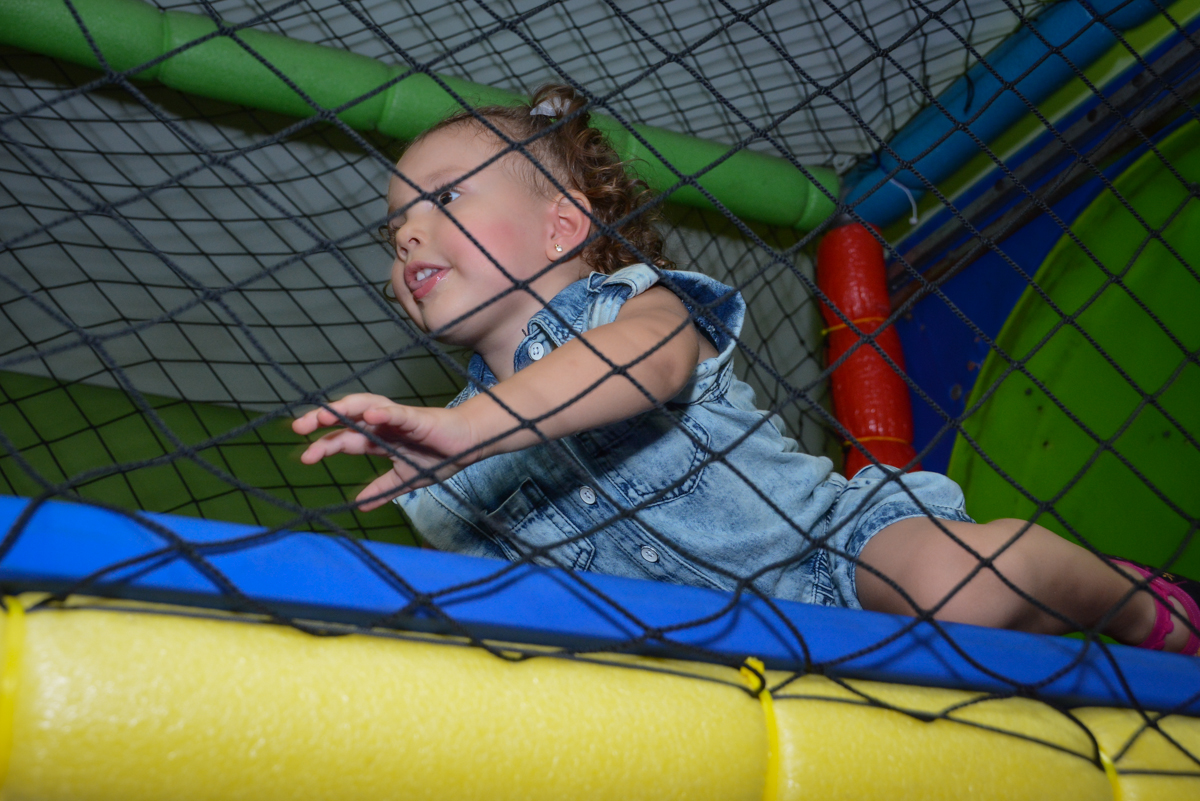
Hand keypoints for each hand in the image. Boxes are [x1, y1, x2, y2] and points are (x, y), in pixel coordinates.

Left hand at [292, 394, 479, 510]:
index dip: (324, 445)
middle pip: (348, 417)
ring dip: (345, 409)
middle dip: (323, 419)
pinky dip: (384, 413)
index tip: (306, 457)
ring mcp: (398, 419)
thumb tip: (360, 505)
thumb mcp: (405, 479)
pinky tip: (369, 415)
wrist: (470, 446)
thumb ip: (383, 489)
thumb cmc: (440, 456)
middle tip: (300, 427)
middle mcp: (383, 425)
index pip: (345, 439)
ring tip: (325, 415)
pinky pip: (398, 413)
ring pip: (366, 407)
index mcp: (379, 439)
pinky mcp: (418, 418)